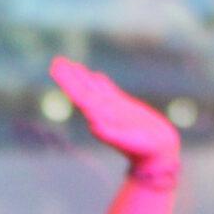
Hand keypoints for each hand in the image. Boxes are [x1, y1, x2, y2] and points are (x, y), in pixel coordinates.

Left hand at [50, 57, 179, 172]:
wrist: (157, 153)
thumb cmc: (143, 149)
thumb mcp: (127, 141)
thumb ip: (110, 134)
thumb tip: (94, 126)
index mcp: (99, 117)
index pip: (79, 95)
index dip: (67, 81)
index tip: (56, 68)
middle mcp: (102, 112)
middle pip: (82, 89)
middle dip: (70, 75)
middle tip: (57, 60)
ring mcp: (112, 109)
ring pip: (94, 88)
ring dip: (82, 76)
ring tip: (71, 64)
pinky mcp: (123, 108)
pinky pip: (109, 91)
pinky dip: (101, 83)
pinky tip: (95, 75)